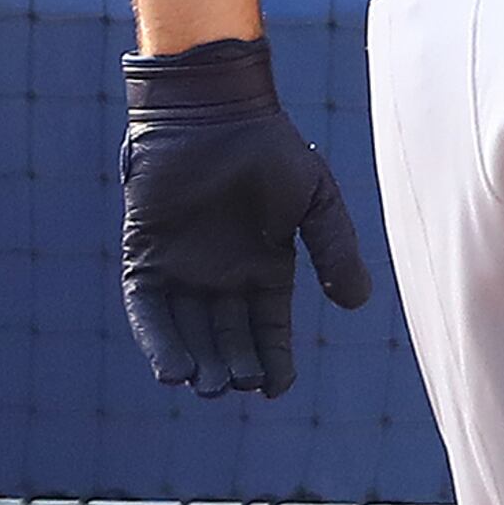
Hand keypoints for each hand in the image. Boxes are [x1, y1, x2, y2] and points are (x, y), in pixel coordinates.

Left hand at [119, 36, 373, 399]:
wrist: (214, 113)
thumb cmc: (271, 151)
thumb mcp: (317, 203)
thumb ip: (335, 251)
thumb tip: (357, 304)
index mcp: (266, 267)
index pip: (268, 329)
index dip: (273, 361)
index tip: (275, 390)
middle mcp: (222, 276)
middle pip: (227, 337)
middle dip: (234, 367)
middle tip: (237, 387)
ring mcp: (183, 268)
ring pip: (188, 331)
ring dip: (197, 362)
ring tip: (206, 387)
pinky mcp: (146, 258)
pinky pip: (149, 310)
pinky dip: (159, 340)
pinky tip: (171, 370)